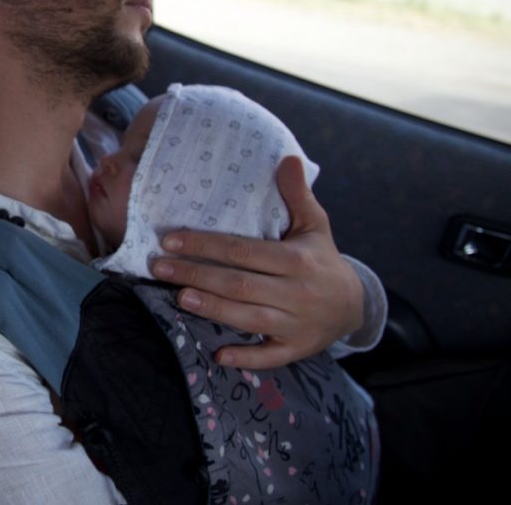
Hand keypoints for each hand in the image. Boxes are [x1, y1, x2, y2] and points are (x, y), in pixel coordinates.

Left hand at [149, 156, 363, 368]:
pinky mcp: (296, 349)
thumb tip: (287, 158)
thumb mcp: (315, 225)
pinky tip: (218, 355)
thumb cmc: (322, 260)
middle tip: (159, 268)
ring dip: (213, 310)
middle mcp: (297, 293)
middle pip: (240, 284)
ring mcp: (297, 324)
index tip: (171, 240)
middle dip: (197, 275)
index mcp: (297, 260)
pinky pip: (270, 357)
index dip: (207, 246)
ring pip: (250, 319)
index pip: (244, 251)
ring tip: (179, 298)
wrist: (356, 305)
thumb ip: (298, 195)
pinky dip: (246, 358)